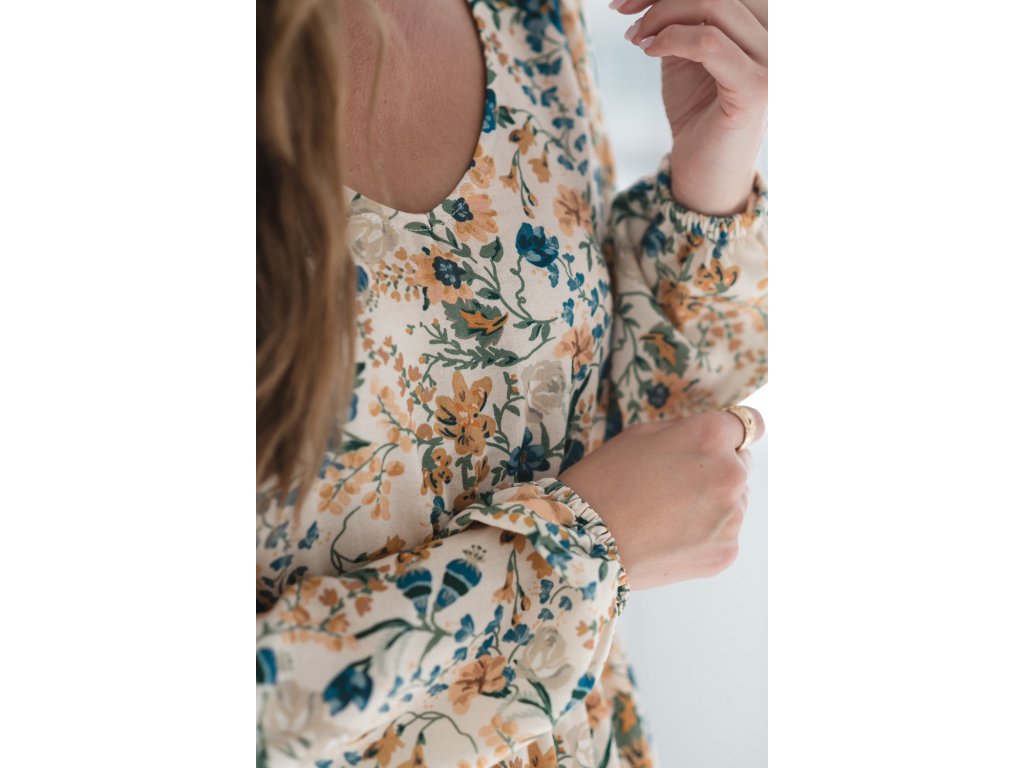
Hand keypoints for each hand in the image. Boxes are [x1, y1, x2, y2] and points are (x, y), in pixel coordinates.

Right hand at [559, 408, 764, 589]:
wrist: (586, 540)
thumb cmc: (605, 480)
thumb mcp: (641, 435)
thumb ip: (686, 430)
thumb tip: (712, 437)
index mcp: (710, 437)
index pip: (751, 424)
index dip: (733, 433)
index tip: (727, 441)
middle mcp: (730, 473)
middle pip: (741, 464)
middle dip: (717, 469)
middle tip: (675, 485)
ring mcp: (731, 517)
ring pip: (734, 502)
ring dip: (712, 503)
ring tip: (667, 515)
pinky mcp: (726, 551)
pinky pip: (724, 534)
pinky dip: (704, 535)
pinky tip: (669, 536)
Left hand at [612, 0, 767, 214]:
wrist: (704, 173)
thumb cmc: (696, 115)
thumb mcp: (687, 53)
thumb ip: (683, 17)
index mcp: (767, 25)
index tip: (628, 0)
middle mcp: (779, 38)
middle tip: (623, 13)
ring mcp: (774, 62)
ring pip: (715, 7)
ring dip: (662, 16)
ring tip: (636, 37)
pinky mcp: (757, 87)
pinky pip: (709, 43)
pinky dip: (672, 39)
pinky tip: (649, 50)